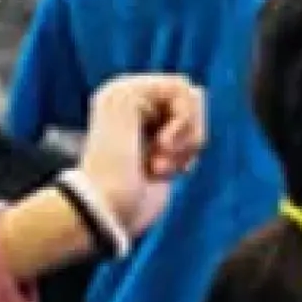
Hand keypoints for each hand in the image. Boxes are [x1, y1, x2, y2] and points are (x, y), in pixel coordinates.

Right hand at [74, 71, 207, 250]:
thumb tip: (198, 90)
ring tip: (163, 162)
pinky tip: (161, 147)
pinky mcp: (126, 94)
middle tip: (170, 167)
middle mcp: (122, 97)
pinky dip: (183, 123)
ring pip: (189, 92)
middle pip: (191, 97)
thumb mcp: (165, 161)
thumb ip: (178, 129)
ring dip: (189, 133)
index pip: (185, 107)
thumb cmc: (132, 203)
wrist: (103, 213)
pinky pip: (180, 89)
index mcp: (128, 115)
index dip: (193, 139)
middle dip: (194, 136)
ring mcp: (121, 92)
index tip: (177, 171)